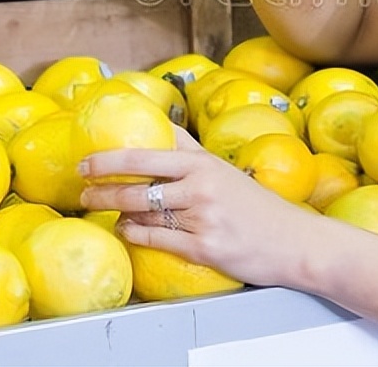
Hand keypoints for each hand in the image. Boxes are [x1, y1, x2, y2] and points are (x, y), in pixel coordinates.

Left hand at [79, 125, 323, 288]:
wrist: (295, 241)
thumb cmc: (258, 208)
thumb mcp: (226, 172)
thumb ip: (193, 155)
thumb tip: (159, 131)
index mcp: (205, 162)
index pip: (149, 149)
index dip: (112, 154)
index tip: (88, 157)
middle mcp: (202, 185)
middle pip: (138, 179)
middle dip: (101, 182)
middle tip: (81, 185)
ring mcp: (203, 216)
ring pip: (142, 210)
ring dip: (114, 209)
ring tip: (97, 208)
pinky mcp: (205, 247)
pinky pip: (157, 239)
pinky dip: (135, 234)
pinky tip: (126, 231)